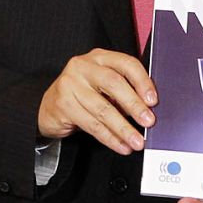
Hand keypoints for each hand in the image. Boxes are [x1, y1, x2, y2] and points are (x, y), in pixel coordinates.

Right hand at [36, 48, 156, 154]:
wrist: (48, 107)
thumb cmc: (83, 94)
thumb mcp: (103, 85)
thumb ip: (124, 90)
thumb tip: (148, 109)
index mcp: (99, 57)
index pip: (126, 64)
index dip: (142, 82)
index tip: (153, 100)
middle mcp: (83, 67)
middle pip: (114, 84)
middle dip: (134, 105)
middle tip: (149, 122)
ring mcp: (70, 85)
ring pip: (103, 109)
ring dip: (123, 128)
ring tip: (137, 141)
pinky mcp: (63, 105)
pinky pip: (92, 125)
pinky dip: (110, 138)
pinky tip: (121, 146)